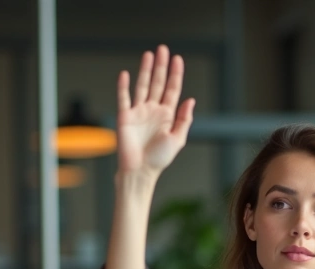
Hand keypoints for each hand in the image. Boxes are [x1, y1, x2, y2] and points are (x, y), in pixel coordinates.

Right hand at [117, 44, 194, 175]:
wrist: (140, 171)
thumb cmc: (159, 159)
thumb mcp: (177, 139)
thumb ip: (184, 119)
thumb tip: (191, 99)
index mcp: (167, 115)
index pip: (172, 89)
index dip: (175, 74)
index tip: (177, 59)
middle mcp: (153, 110)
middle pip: (158, 83)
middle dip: (161, 66)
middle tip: (162, 49)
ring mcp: (138, 112)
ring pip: (142, 86)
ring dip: (145, 70)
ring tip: (148, 55)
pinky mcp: (124, 117)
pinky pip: (123, 98)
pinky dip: (124, 86)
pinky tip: (126, 74)